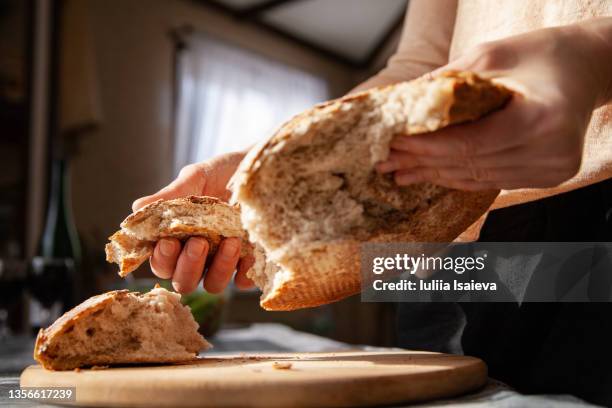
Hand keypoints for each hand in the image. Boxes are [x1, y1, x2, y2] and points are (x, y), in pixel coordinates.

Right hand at [132, 151, 254, 293]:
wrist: (261, 169)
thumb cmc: (223, 173)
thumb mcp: (196, 178)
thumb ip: (171, 195)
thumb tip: (137, 208)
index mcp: (178, 238)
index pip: (162, 262)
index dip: (162, 258)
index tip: (169, 242)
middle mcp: (198, 256)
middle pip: (183, 281)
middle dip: (188, 266)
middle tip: (199, 242)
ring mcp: (224, 262)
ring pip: (213, 285)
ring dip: (218, 269)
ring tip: (231, 240)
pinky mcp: (250, 264)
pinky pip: (243, 281)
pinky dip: (244, 271)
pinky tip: (249, 252)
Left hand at [377, 19, 611, 190]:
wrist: (586, 70)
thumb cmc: (541, 55)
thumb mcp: (490, 57)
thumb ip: (446, 86)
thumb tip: (399, 107)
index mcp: (542, 118)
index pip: (470, 143)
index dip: (426, 146)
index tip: (392, 142)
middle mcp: (551, 152)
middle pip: (470, 164)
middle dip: (421, 161)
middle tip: (384, 160)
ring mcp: (551, 170)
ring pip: (476, 177)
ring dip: (433, 173)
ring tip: (398, 171)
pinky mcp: (547, 177)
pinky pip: (490, 180)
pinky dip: (457, 175)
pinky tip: (429, 174)